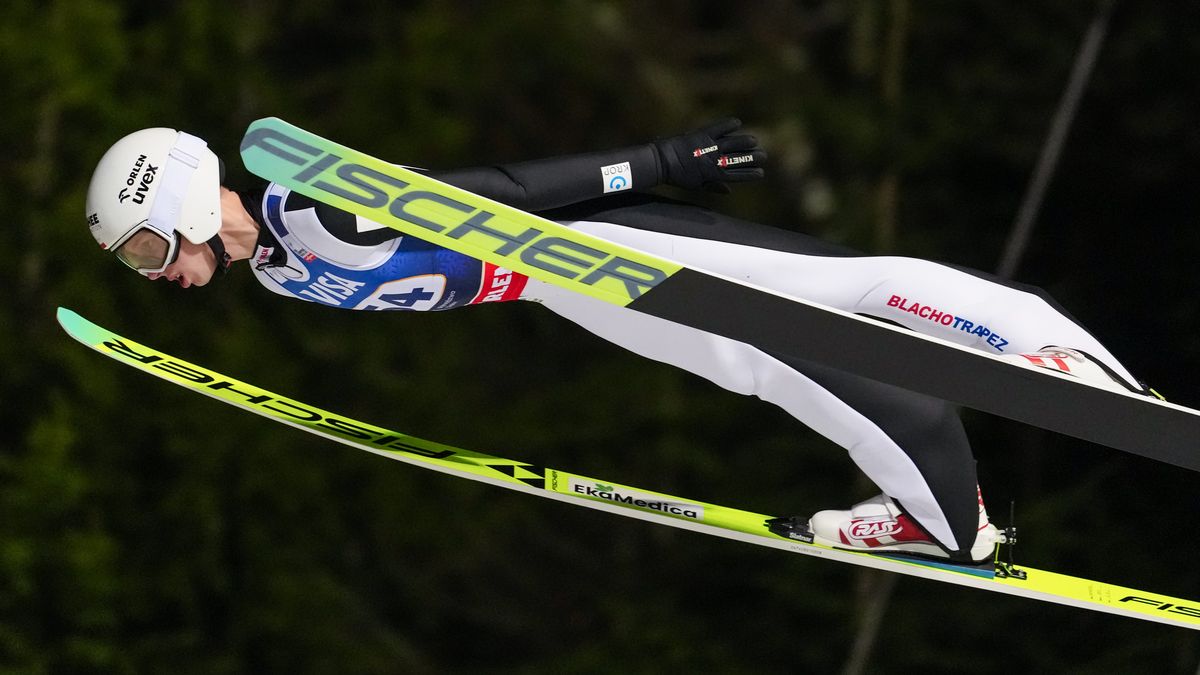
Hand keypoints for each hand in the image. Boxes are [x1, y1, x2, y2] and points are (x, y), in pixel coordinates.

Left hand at [652, 118, 766, 192]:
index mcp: (713, 174)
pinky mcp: (702, 134)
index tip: (761, 173)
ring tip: (755, 141)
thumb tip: (728, 191)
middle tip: (763, 156)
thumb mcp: (696, 185)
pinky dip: (728, 124)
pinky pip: (718, 127)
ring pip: (732, 144)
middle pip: (738, 159)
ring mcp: (708, 147)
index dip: (750, 174)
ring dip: (745, 142)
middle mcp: (713, 160)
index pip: (737, 175)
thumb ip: (713, 187)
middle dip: (753, 158)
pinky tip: (738, 122)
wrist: (661, 162)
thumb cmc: (678, 176)